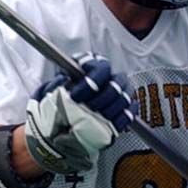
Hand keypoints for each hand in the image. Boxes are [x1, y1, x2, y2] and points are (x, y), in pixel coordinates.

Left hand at [24, 53, 132, 173]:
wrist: (68, 107)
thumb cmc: (64, 93)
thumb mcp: (57, 86)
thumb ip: (59, 85)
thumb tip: (60, 86)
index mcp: (94, 64)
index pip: (102, 69)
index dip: (90, 83)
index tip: (76, 95)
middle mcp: (110, 75)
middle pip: (116, 84)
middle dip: (102, 98)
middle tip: (89, 108)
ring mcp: (121, 90)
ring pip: (125, 98)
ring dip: (111, 110)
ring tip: (97, 118)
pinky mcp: (126, 105)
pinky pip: (130, 111)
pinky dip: (121, 119)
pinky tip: (110, 123)